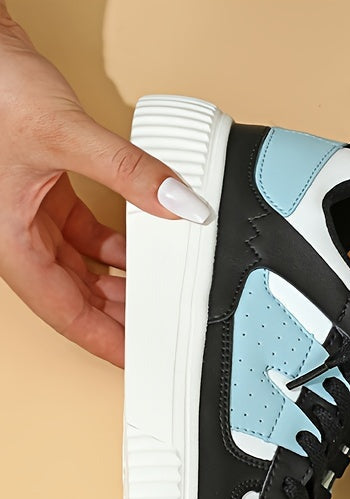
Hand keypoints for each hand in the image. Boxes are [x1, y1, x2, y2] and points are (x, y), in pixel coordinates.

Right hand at [0, 5, 210, 366]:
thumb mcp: (64, 133)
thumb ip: (128, 171)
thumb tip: (179, 203)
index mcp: (10, 243)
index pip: (67, 315)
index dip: (106, 342)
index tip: (140, 359)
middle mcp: (17, 236)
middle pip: (76, 297)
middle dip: (118, 317)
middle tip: (161, 332)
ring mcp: (28, 215)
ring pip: (79, 267)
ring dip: (119, 281)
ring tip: (158, 295)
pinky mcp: (42, 190)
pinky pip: (82, 233)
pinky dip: (114, 243)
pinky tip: (141, 246)